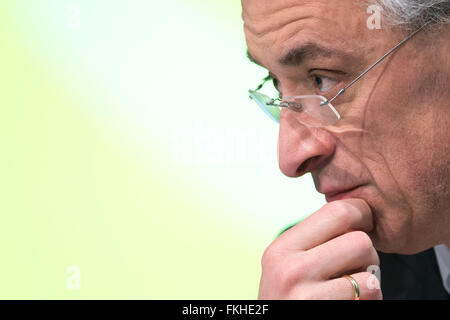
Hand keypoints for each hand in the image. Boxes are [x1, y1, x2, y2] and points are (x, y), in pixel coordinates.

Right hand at [258, 199, 381, 299]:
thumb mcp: (287, 264)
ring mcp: (305, 294)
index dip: (361, 216)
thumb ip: (312, 240)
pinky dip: (371, 300)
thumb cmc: (290, 300)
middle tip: (356, 267)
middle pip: (359, 239)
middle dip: (366, 254)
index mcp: (281, 247)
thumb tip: (356, 211)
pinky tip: (352, 304)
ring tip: (353, 288)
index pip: (338, 211)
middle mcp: (289, 267)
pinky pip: (370, 293)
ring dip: (370, 280)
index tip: (362, 226)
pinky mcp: (323, 311)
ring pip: (369, 268)